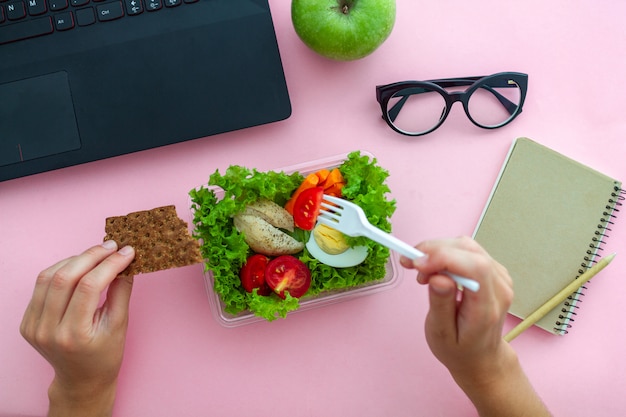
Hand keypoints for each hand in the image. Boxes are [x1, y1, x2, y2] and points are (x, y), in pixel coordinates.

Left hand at [20, 241, 134, 416]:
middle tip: (112, 246)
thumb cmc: (105, 355)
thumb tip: (125, 261)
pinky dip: (61, 270)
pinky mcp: (27, 321)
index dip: (110, 264)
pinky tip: (79, 266)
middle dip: (91, 256)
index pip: (90, 286)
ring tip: (97, 254)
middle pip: (65, 277)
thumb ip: (121, 291)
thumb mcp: (120, 325)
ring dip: (75, 259)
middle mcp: (48, 330)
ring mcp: (34, 326)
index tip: (127, 252)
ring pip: (49, 276)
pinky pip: (42, 285)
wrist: (81, 379)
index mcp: (74, 334)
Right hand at [401, 236, 550, 416]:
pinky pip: (467, 250)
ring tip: (421, 271)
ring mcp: (499, 277)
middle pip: (469, 250)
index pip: (475, 267)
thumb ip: (441, 304)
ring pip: (466, 245)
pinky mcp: (493, 271)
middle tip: (410, 263)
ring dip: (438, 251)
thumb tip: (439, 278)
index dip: (444, 257)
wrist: (480, 357)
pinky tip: (434, 270)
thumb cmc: (459, 349)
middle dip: (434, 250)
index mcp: (487, 307)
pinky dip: (446, 253)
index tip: (417, 263)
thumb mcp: (442, 334)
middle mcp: (499, 287)